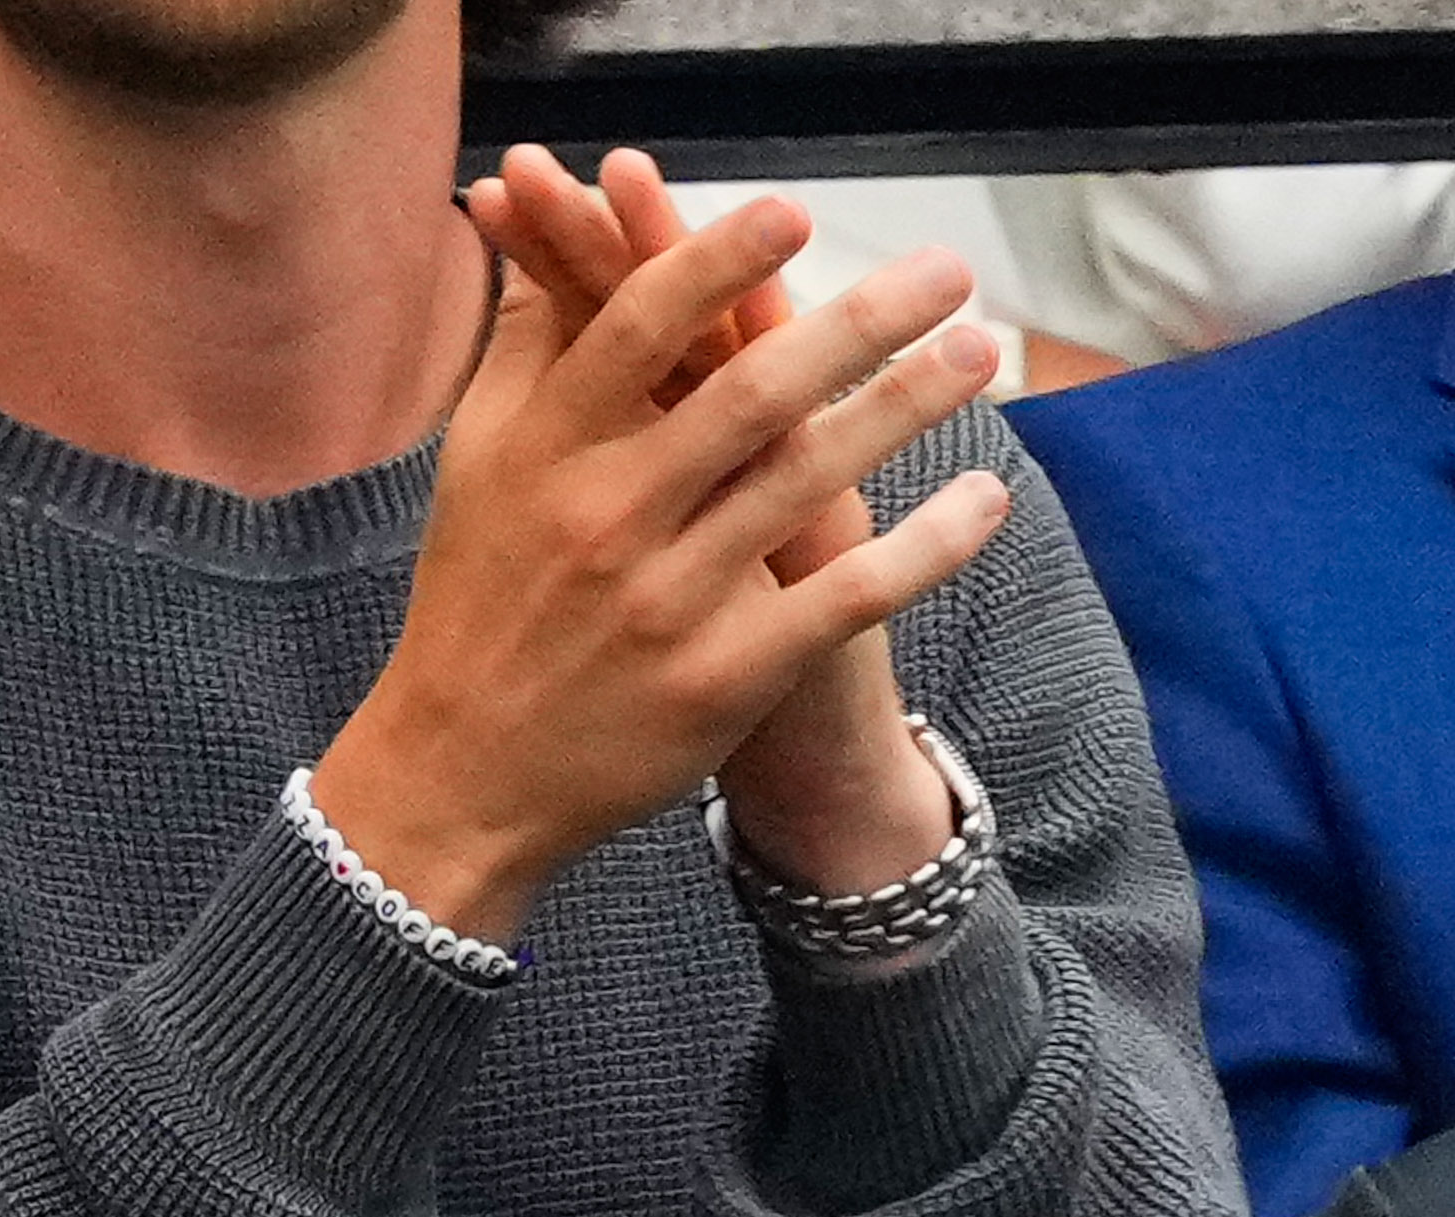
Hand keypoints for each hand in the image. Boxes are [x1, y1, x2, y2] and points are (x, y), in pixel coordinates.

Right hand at [456, 149, 975, 901]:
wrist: (468, 765)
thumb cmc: (482, 595)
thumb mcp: (479, 461)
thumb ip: (528, 348)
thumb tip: (547, 234)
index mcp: (547, 446)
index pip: (640, 327)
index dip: (715, 262)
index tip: (795, 212)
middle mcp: (611, 511)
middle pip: (747, 391)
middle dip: (854, 322)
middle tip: (943, 267)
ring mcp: (673, 595)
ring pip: (809, 481)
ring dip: (906, 408)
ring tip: (980, 351)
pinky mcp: (728, 673)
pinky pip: (847, 599)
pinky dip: (924, 548)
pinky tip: (986, 497)